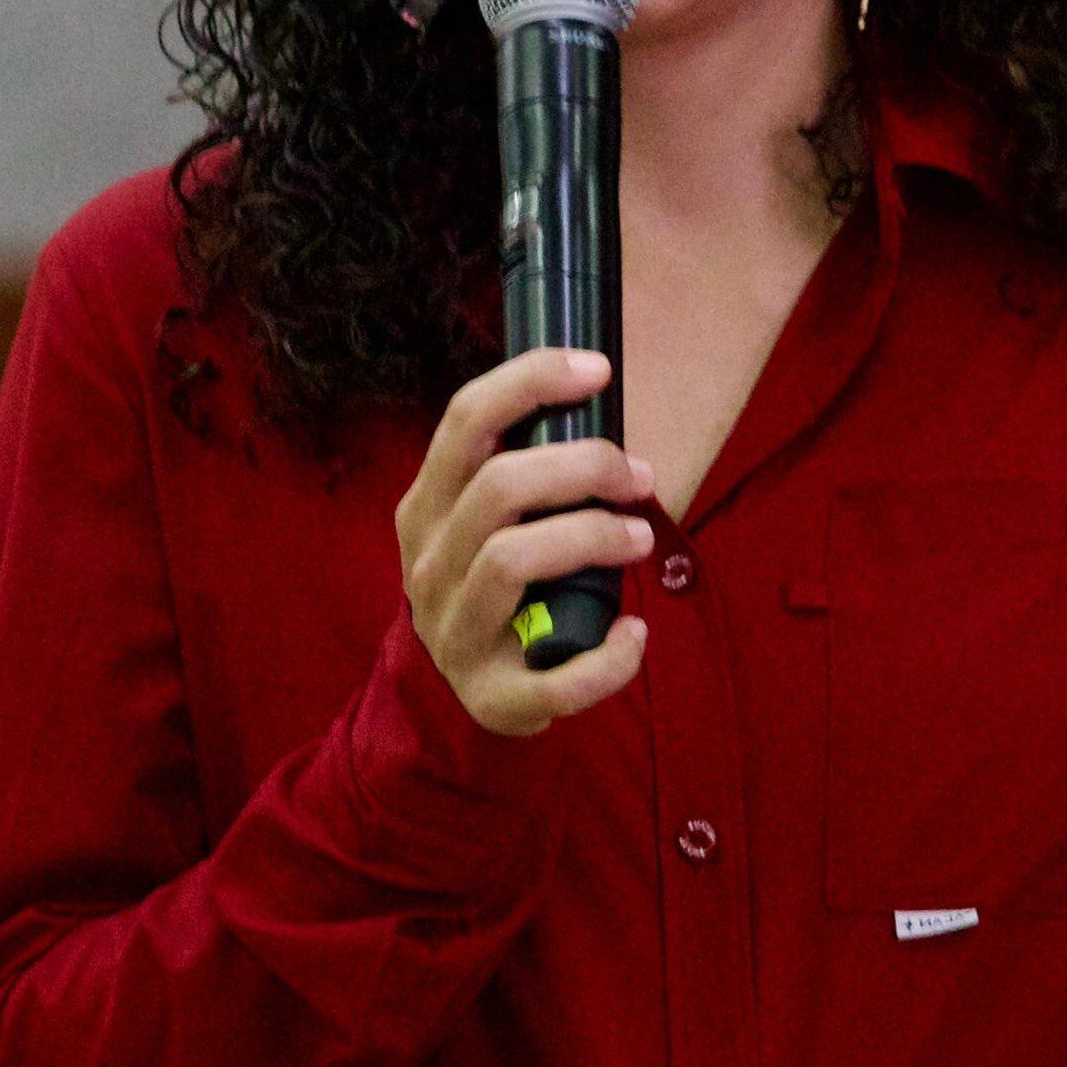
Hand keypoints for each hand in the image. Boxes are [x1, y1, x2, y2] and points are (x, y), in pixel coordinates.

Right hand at [394, 345, 653, 735]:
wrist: (456, 694)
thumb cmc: (490, 586)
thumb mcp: (479, 523)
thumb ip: (518, 473)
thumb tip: (597, 399)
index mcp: (425, 508)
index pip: (465, 420)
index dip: (532, 381)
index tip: (599, 370)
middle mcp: (428, 565)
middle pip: (499, 486)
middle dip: (585, 466)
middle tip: (640, 477)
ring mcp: (454, 632)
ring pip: (512, 559)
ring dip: (593, 538)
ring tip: (641, 538)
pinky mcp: (492, 696)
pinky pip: (556, 678)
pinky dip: (609, 657)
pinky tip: (635, 634)